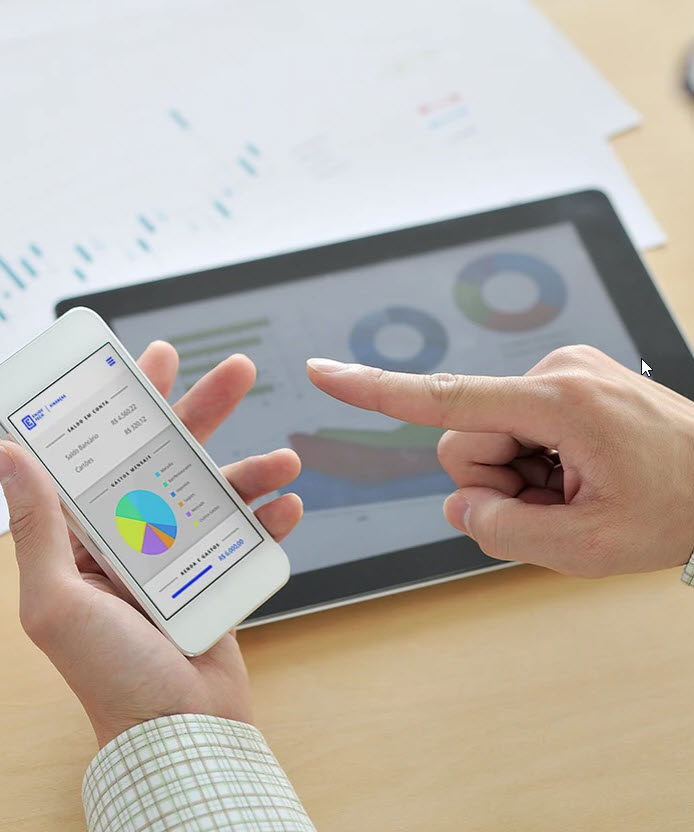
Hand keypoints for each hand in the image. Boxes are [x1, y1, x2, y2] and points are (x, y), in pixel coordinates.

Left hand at [1, 343, 301, 748]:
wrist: (181, 730)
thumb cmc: (109, 675)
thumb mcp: (57, 601)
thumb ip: (39, 528)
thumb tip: (7, 455)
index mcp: (90, 538)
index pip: (109, 454)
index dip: (132, 404)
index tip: (153, 361)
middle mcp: (136, 537)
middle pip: (172, 457)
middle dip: (204, 412)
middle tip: (236, 371)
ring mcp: (181, 554)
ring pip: (219, 491)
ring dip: (254, 469)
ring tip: (285, 458)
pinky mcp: (218, 574)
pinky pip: (247, 534)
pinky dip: (270, 519)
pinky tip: (288, 507)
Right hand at [307, 345, 693, 576]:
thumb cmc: (681, 506)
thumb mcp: (589, 547)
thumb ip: (505, 533)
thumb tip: (459, 506)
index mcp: (559, 402)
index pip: (445, 398)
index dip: (375, 391)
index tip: (324, 373)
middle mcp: (554, 372)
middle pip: (465, 440)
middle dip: (496, 482)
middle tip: (555, 504)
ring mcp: (561, 372)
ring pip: (489, 437)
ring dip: (518, 476)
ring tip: (574, 490)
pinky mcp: (565, 382)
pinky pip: (516, 428)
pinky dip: (535, 461)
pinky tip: (577, 472)